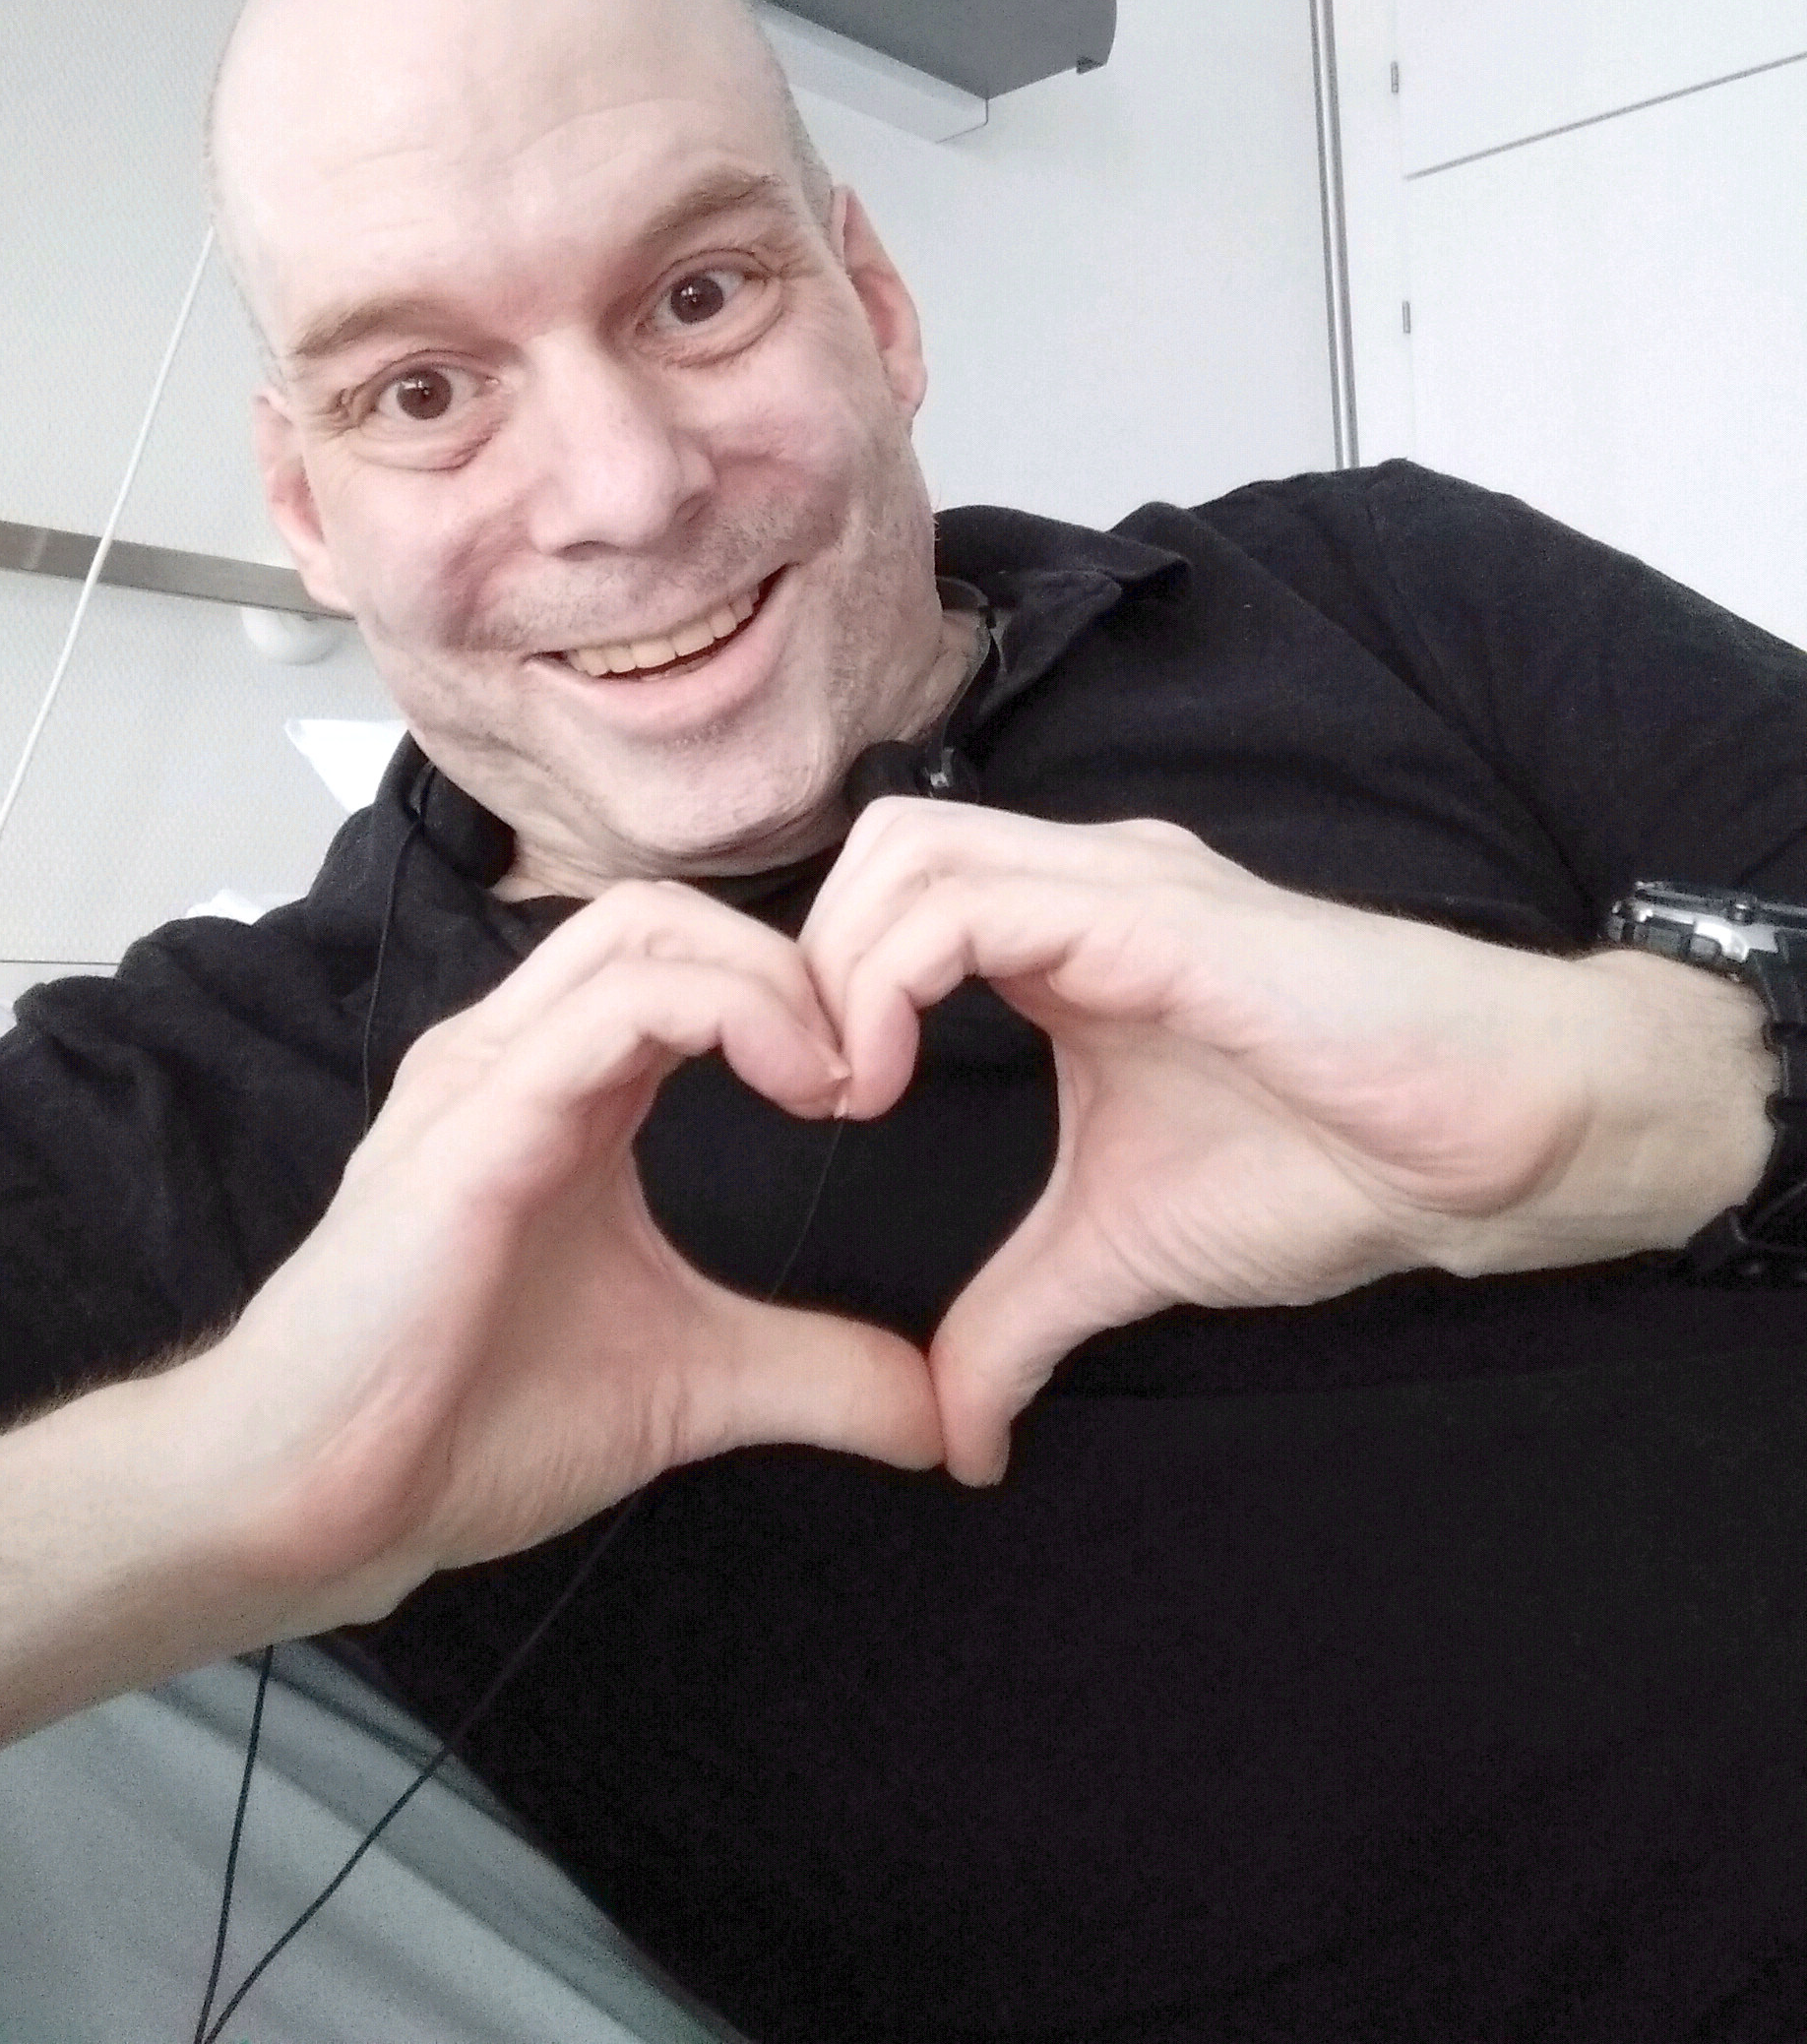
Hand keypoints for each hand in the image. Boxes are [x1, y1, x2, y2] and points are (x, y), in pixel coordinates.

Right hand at [196, 883, 941, 1625]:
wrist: (317, 1500)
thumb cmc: (464, 1424)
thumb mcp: (687, 1382)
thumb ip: (812, 1373)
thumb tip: (937, 1416)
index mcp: (561, 1087)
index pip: (682, 957)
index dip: (794, 990)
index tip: (876, 1086)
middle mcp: (516, 1053)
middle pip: (665, 914)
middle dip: (791, 963)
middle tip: (871, 1068)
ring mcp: (484, 1075)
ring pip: (640, 932)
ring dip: (769, 979)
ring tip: (839, 1077)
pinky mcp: (471, 1123)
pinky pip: (608, 1010)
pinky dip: (724, 1013)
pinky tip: (795, 1086)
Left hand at [802, 802, 1774, 1482]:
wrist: (1482, 1149)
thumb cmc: (1326, 1164)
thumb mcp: (1122, 1249)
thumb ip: (1018, 1320)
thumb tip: (958, 1441)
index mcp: (1063, 937)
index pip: (890, 893)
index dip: (819, 983)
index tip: (813, 1108)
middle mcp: (1081, 885)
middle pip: (879, 847)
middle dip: (805, 961)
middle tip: (810, 1093)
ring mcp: (1120, 887)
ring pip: (905, 852)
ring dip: (837, 968)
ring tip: (848, 1090)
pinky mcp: (1160, 916)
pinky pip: (974, 903)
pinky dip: (890, 979)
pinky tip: (891, 1077)